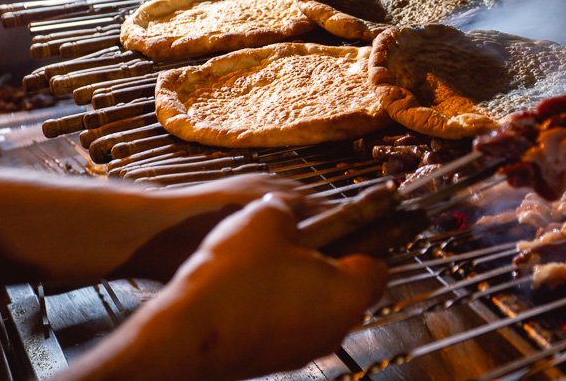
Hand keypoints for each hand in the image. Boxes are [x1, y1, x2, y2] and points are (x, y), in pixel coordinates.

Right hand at [61, 194, 386, 380]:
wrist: (186, 334)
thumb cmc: (233, 280)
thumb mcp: (265, 217)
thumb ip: (288, 208)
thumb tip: (287, 211)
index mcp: (349, 293)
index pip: (378, 262)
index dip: (367, 234)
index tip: (358, 220)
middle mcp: (336, 327)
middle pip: (347, 283)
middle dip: (327, 255)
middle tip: (302, 233)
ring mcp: (306, 347)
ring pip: (316, 302)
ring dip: (300, 277)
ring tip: (267, 255)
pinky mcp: (277, 357)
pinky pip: (290, 320)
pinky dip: (278, 300)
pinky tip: (248, 282)